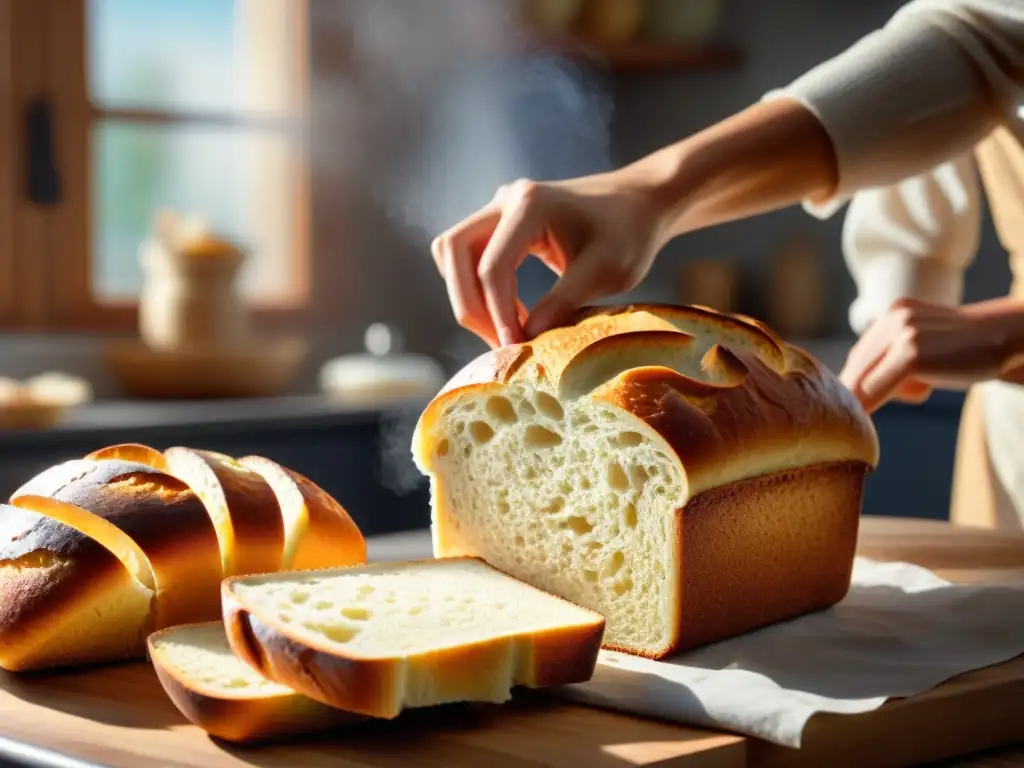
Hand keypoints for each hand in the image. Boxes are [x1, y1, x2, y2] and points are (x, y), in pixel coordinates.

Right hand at [431, 174, 666, 348]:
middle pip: (453, 251)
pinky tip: (512, 316)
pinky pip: (470, 255)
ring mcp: (500, 207)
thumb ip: (562, 303)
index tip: (514, 347)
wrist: (641, 202)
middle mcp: (506, 199)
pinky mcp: (503, 221)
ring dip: (468, 295)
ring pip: (453, 252)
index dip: (497, 313)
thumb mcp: (605, 272)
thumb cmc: (631, 232)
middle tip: (497, 342)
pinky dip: (480, 288)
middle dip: (468, 302)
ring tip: (503, 331)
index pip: (492, 266)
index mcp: (530, 205)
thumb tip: (524, 339)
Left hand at [839, 298, 1014, 413]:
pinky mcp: (911, 353)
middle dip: (854, 395)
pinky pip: (873, 388)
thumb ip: (898, 359)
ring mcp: (901, 333)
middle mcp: (893, 318)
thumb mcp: (928, 348)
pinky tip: (869, 419)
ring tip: (911, 397)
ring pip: (860, 379)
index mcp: (895, 313)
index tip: (853, 407)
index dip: (855, 383)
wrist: (1007, 337)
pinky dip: (867, 406)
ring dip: (866, 402)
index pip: (862, 355)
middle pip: (857, 366)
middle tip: (857, 418)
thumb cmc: (968, 351)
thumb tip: (861, 391)